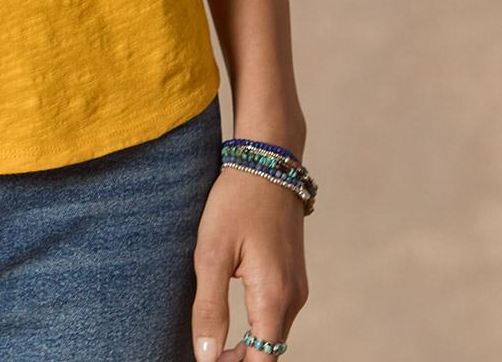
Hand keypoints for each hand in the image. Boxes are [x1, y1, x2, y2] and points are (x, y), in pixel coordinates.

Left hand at [189, 163, 308, 359]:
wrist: (268, 159)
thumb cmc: (236, 201)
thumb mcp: (211, 252)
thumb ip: (209, 308)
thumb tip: (206, 356)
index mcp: (273, 297)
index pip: (260, 360)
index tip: (206, 361)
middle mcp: (293, 298)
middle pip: (268, 351)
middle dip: (238, 360)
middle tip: (204, 352)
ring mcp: (297, 286)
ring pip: (273, 333)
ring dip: (247, 345)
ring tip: (213, 342)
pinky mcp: (293, 274)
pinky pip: (277, 313)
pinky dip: (257, 325)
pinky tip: (232, 318)